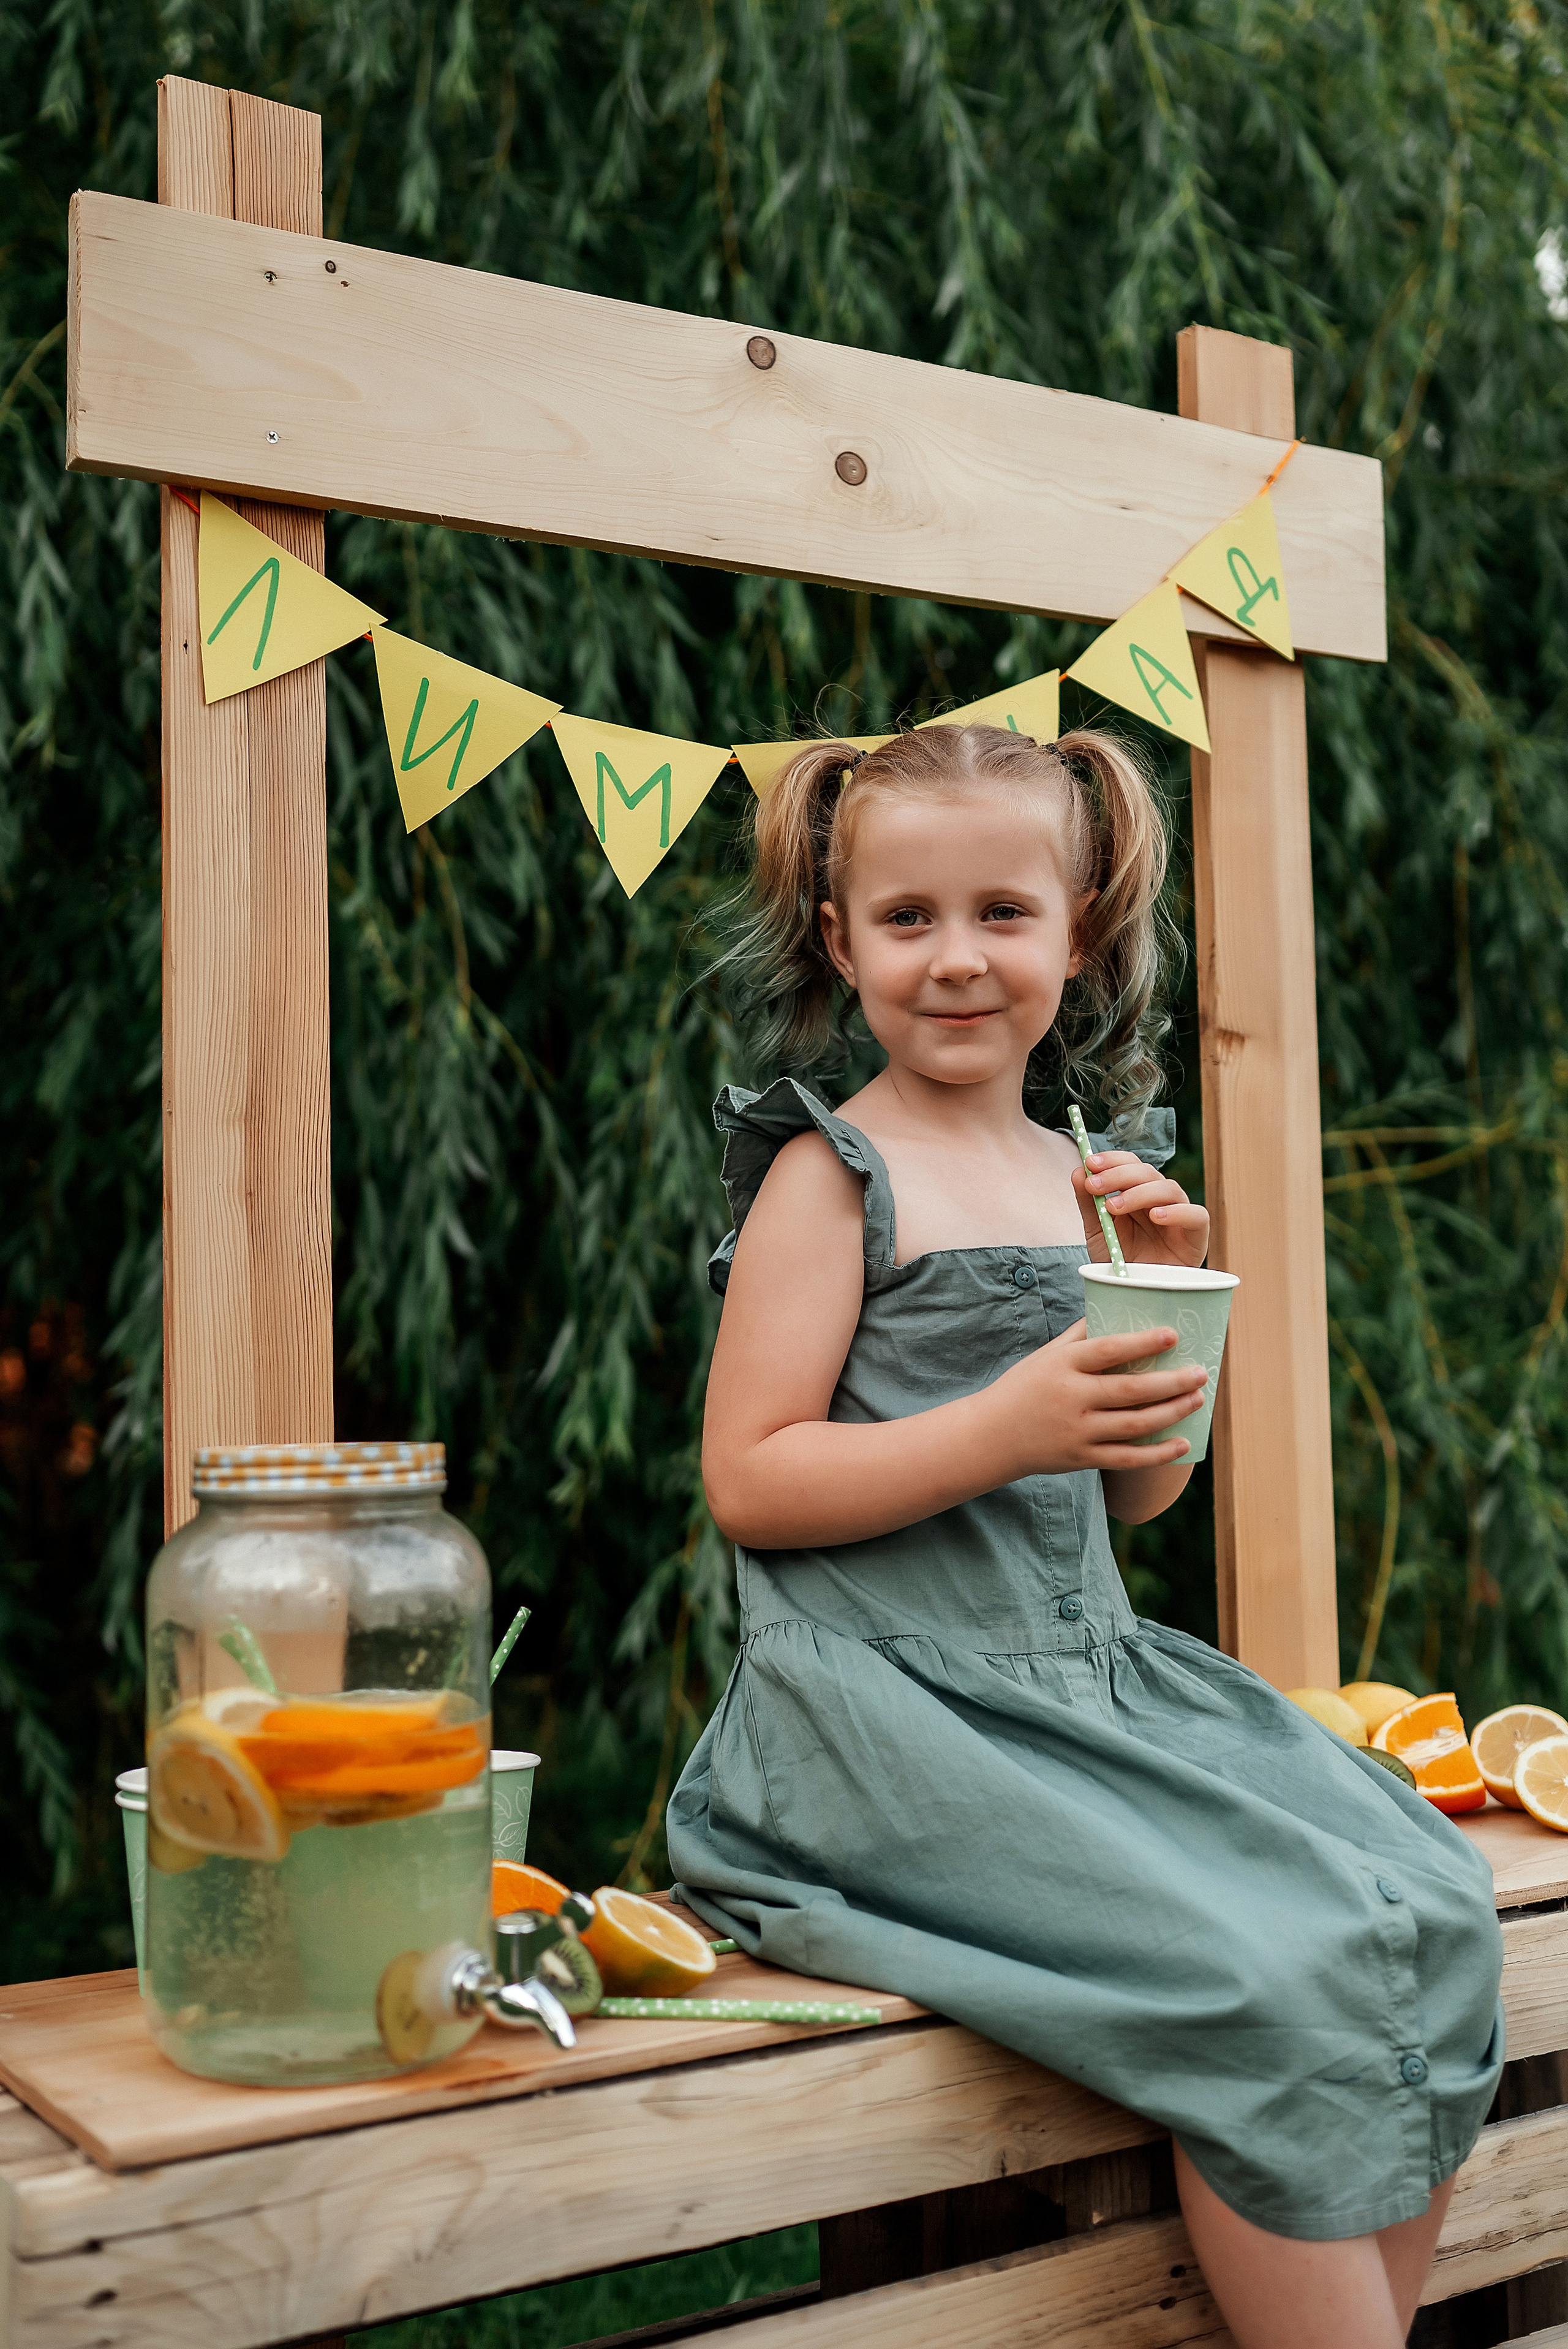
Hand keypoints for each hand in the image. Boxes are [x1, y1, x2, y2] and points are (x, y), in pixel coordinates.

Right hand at [1000, 1319, 1208, 1475]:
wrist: (991, 1436)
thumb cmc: (1023, 1387)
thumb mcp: (1046, 1355)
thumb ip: (1079, 1335)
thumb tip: (1115, 1306)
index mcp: (1062, 1366)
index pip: (1107, 1350)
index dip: (1142, 1343)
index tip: (1173, 1335)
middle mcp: (1071, 1399)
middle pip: (1130, 1391)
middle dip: (1172, 1382)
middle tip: (1201, 1373)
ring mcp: (1078, 1431)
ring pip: (1135, 1425)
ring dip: (1172, 1412)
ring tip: (1197, 1399)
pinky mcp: (1082, 1458)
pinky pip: (1127, 1459)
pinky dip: (1158, 1454)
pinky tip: (1183, 1443)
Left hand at [1073, 1150, 1208, 1268]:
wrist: (1137, 1297)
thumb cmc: (1121, 1262)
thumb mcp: (1098, 1232)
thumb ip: (1088, 1203)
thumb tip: (1077, 1171)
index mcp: (1138, 1193)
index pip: (1130, 1164)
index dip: (1112, 1160)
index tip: (1089, 1163)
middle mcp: (1160, 1200)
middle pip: (1147, 1172)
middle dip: (1118, 1175)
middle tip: (1094, 1185)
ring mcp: (1180, 1216)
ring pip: (1169, 1189)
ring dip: (1139, 1193)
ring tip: (1115, 1207)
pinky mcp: (1196, 1236)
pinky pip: (1196, 1215)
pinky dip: (1177, 1212)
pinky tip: (1156, 1216)